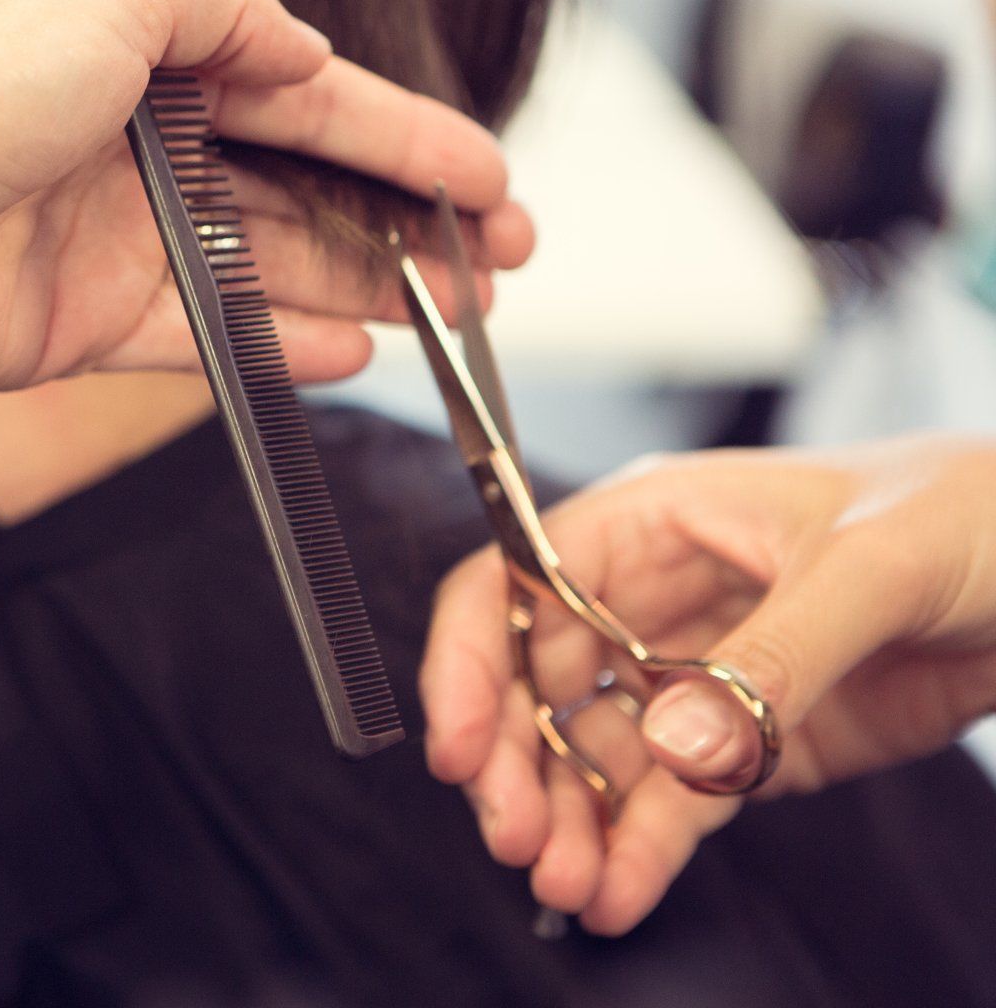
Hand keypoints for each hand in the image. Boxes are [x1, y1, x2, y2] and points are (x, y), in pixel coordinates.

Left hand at [0, 0, 533, 408]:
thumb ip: (223, 7)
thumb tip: (303, 46)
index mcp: (146, 56)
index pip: (306, 95)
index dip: (403, 136)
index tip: (488, 179)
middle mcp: (137, 146)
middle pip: (301, 187)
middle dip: (404, 220)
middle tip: (500, 259)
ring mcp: (117, 239)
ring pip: (268, 268)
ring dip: (363, 286)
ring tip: (452, 311)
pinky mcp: (86, 324)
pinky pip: (205, 338)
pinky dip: (278, 347)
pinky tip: (351, 355)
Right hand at [420, 435, 995, 935]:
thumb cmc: (974, 513)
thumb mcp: (872, 565)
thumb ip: (769, 656)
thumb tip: (674, 743)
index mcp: (656, 521)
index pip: (515, 583)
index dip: (468, 661)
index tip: (458, 744)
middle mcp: (655, 598)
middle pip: (536, 683)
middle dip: (516, 762)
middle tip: (519, 837)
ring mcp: (698, 676)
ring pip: (595, 755)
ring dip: (572, 821)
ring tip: (569, 882)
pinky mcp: (751, 746)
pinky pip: (675, 803)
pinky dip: (642, 850)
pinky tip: (620, 890)